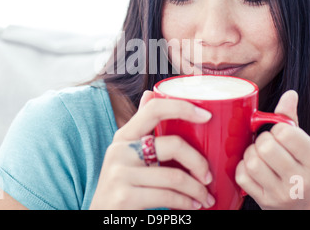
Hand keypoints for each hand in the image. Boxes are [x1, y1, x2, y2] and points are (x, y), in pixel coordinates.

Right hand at [90, 91, 215, 209]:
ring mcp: (120, 174)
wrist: (101, 216)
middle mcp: (120, 151)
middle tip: (208, 176)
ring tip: (204, 197)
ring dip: (197, 190)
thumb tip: (149, 93)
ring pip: (175, 177)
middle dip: (199, 163)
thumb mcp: (126, 153)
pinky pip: (168, 197)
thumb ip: (140, 127)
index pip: (154, 109)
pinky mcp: (125, 197)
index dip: (183, 108)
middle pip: (173, 145)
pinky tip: (192, 206)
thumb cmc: (121, 185)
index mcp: (124, 136)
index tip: (207, 115)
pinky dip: (186, 204)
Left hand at [235, 91, 309, 209]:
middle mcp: (300, 179)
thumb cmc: (303, 170)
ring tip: (259, 155)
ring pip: (251, 162)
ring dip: (250, 153)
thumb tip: (289, 93)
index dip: (275, 129)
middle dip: (261, 140)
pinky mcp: (264, 202)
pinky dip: (242, 168)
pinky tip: (252, 168)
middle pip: (265, 147)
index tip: (278, 133)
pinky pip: (242, 176)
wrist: (305, 208)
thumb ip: (292, 120)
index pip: (285, 132)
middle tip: (265, 144)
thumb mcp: (306, 146)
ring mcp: (281, 193)